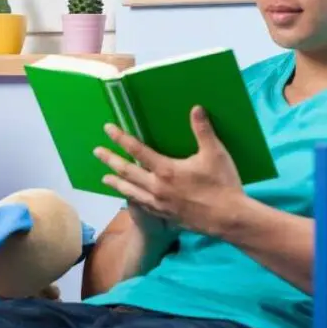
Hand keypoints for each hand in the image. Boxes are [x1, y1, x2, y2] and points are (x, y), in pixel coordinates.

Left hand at [93, 105, 243, 235]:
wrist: (229, 219)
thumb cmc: (222, 184)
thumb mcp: (215, 153)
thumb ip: (202, 130)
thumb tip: (196, 108)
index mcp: (165, 170)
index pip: (137, 150)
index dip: (121, 138)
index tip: (108, 129)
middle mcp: (157, 187)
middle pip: (126, 172)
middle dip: (110, 160)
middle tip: (97, 152)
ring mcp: (159, 204)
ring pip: (130, 191)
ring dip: (115, 183)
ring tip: (104, 179)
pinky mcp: (165, 215)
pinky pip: (142, 206)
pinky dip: (131, 199)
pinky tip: (129, 198)